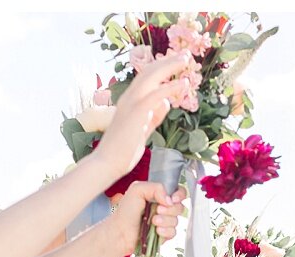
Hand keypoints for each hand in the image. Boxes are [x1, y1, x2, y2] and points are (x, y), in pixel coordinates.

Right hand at [91, 50, 193, 175]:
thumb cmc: (124, 150)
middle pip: (149, 71)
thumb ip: (154, 115)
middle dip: (168, 61)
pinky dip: (170, 87)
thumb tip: (166, 102)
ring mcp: (131, 104)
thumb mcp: (143, 128)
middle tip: (185, 55)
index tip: (177, 62)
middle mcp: (129, 97)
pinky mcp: (136, 113)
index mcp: (130, 100)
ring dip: (170, 66)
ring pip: (151, 77)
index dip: (162, 67)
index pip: (146, 77)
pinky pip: (155, 95)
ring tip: (186, 60)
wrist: (108, 164)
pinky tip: (183, 84)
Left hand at [105, 181, 184, 251]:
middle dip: (170, 210)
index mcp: (158, 195)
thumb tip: (170, 200)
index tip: (173, 199)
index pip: (178, 192)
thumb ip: (156, 187)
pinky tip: (156, 231)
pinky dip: (165, 232)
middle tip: (158, 210)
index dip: (179, 195)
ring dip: (165, 221)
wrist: (120, 233)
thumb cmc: (125, 212)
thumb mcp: (137, 190)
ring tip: (153, 222)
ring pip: (176, 221)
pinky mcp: (164, 234)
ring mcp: (164, 222)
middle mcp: (162, 207)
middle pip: (180, 207)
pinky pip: (173, 232)